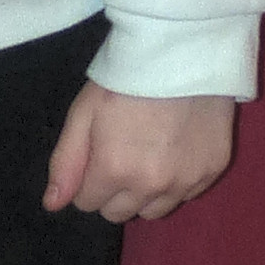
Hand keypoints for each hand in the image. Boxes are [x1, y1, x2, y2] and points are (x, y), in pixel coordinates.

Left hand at [44, 84, 235, 222]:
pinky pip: (185, 195)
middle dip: (113, 191)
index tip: (97, 154)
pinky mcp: (212, 172)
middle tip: (121, 153)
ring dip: (145, 193)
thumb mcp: (84, 112)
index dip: (87, 180)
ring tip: (148, 155)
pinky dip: (176, 182)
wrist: (184, 52)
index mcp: (114, 170)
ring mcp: (185, 182)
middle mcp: (151, 186)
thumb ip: (66, 162)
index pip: (87, 203)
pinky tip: (175, 150)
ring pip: (154, 211)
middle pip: (120, 213)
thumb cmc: (126, 78)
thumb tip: (53, 205)